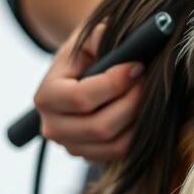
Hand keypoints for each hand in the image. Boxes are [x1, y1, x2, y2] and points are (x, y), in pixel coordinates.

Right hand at [33, 24, 143, 161]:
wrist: (82, 73)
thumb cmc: (87, 53)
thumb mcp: (89, 37)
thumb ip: (101, 37)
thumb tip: (122, 47)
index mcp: (46, 97)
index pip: (81, 99)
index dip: (114, 84)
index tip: (137, 66)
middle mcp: (52, 128)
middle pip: (99, 127)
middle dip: (130, 103)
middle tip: (147, 81)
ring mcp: (71, 147)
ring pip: (113, 144)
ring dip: (137, 119)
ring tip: (147, 95)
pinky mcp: (91, 156)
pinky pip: (121, 153)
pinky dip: (138, 134)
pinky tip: (143, 111)